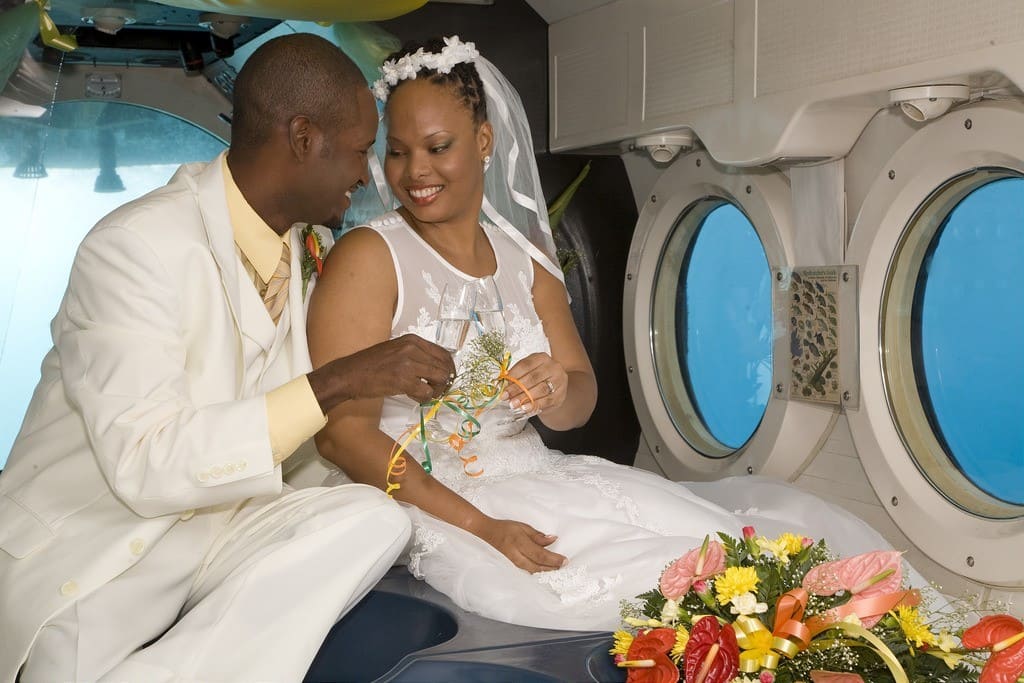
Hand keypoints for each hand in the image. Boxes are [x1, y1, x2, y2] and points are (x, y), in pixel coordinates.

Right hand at [310, 334, 455, 411]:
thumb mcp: (396, 350)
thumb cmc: (370, 365)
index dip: (449, 369)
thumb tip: (437, 368)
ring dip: (436, 391)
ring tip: (424, 394)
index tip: (446, 379)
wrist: (349, 374)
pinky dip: (424, 398)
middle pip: (445, 367)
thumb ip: (416, 355)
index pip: (444, 354)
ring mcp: (408, 363)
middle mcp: (413, 348)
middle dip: (445, 382)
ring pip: (441, 379)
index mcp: (412, 340)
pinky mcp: (403, 380)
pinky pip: (427, 392)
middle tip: (437, 391)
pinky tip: (413, 396)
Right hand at [476, 517, 566, 572]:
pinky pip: (530, 571)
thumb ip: (538, 535)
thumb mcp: (524, 527)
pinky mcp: (516, 565)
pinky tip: (547, 569)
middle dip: (553, 567)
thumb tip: (553, 539)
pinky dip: (540, 570)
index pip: (541, 555)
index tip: (565, 560)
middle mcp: (518, 556)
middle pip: (539, 566)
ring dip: (548, 570)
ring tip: (558, 567)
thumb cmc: (507, 528)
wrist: (490, 533)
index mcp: (521, 543)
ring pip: (535, 570)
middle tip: (564, 565)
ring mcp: (516, 562)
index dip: (554, 559)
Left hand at [502, 352, 567, 415]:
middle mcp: (553, 367)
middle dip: (517, 388)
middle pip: (533, 377)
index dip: (513, 376)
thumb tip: (502, 383)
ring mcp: (559, 380)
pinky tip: (525, 407)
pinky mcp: (561, 394)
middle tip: (506, 396)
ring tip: (513, 403)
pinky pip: (547, 400)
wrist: (555, 388)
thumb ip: (517, 376)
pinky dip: (535, 405)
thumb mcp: (528, 372)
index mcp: (542, 358)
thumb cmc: (538, 378)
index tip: (503, 385)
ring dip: (525, 397)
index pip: (525, 365)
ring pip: (540, 389)